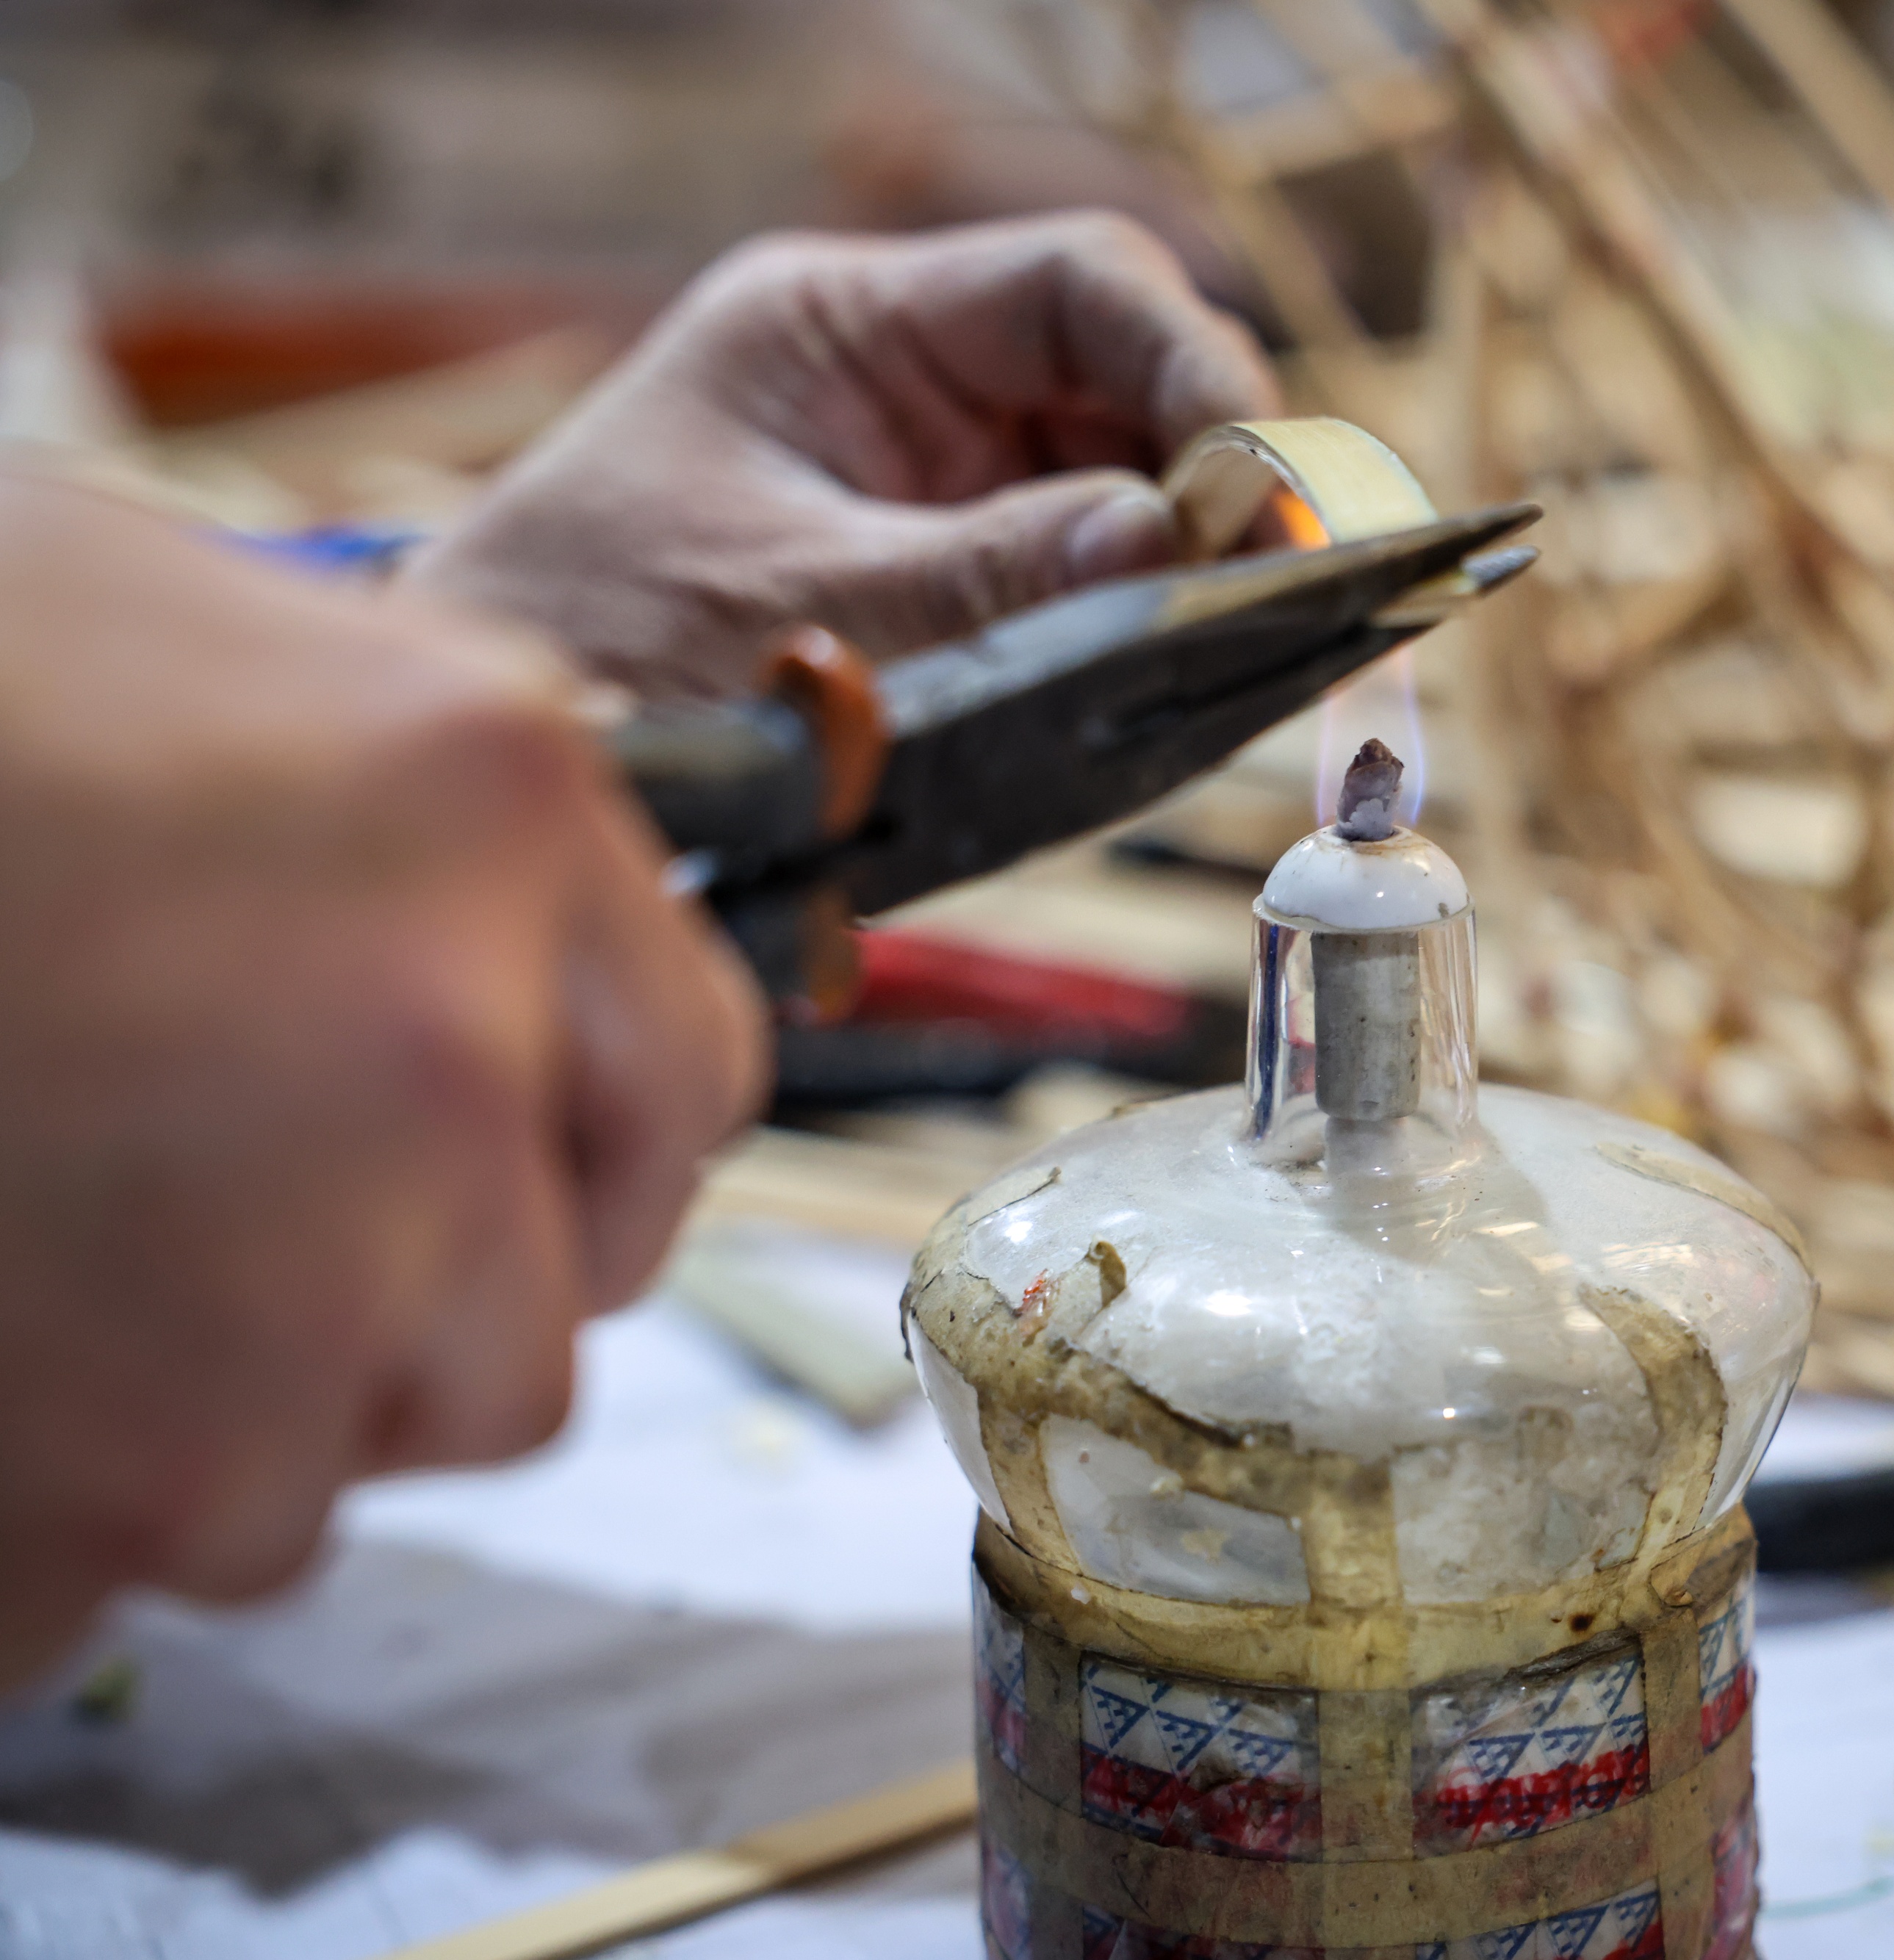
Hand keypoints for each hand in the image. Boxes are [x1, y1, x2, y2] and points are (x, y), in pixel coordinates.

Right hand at [0, 478, 767, 1686]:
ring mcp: (290, 1281)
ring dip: (198, 1410)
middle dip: (397, 1311)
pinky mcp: (109, 1473)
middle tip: (220, 1236)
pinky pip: (114, 1569)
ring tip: (33, 1251)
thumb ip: (398, 829)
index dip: (579, 1143)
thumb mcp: (187, 635)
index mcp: (489, 806)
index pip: (686, 1081)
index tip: (500, 1165)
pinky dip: (37, 1507)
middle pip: (528, 1324)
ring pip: (327, 1469)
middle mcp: (443, 1053)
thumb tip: (485, 957)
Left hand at [405, 212, 1280, 700]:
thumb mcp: (789, 606)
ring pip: (1120, 494)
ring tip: (1238, 639)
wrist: (495, 764)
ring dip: (1182, 564)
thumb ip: (982, 579)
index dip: (1193, 363)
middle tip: (1277, 579)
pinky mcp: (947, 594)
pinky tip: (1169, 679)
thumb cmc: (581, 646)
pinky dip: (1134, 633)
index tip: (1260, 477)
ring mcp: (930, 493)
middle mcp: (902, 392)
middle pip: (1121, 389)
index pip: (1076, 288)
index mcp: (843, 329)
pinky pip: (1080, 590)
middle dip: (1208, 475)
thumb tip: (1165, 548)